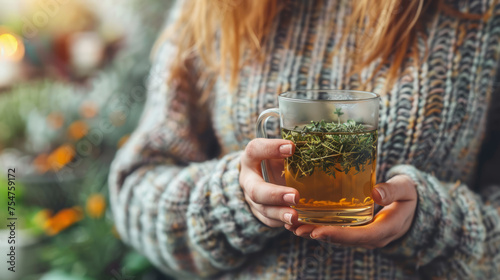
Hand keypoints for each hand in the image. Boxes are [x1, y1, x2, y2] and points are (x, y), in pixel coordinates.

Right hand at [240, 138, 299, 226]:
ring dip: (279, 214)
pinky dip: (282, 222)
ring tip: (295, 217)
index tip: (291, 147)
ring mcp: (252, 199)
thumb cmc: (274, 159)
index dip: (270, 148)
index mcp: (251, 158)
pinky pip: (269, 221)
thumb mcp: (278, 150)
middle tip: (295, 196)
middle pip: (256, 190)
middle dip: (275, 195)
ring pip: (263, 209)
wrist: (260, 175)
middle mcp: (248, 179)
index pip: (255, 149)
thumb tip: (314, 145)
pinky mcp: (260, 213)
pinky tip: (296, 223)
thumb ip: (291, 149)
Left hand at [284, 175, 416, 248]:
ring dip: (313, 232)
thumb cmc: (408, 194)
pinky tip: (301, 220)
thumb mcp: (405, 189)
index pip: (358, 236)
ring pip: (336, 237)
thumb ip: (393, 190)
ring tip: (291, 226)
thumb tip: (376, 194)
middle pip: (342, 240)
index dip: (337, 235)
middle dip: (318, 235)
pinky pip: (336, 230)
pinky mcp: (356, 229)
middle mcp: (371, 237)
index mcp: (385, 230)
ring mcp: (363, 234)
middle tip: (295, 228)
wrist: (412, 205)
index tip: (317, 231)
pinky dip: (318, 226)